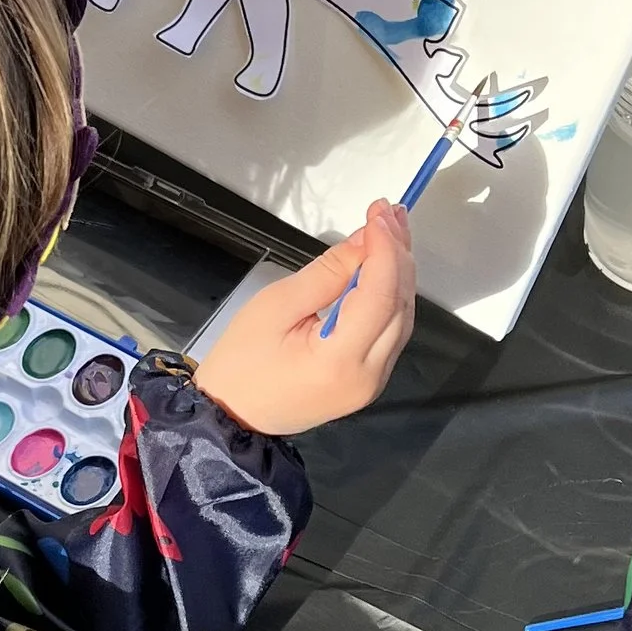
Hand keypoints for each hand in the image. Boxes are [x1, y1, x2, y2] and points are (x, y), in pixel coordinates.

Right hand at [193, 203, 415, 435]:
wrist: (230, 417)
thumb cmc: (241, 364)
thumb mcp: (275, 306)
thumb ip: (326, 274)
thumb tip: (364, 243)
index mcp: (340, 361)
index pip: (380, 295)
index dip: (385, 249)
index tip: (379, 213)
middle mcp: (368, 376)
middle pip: (400, 305)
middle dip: (397, 254)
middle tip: (388, 212)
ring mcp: (372, 383)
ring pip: (401, 318)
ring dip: (398, 272)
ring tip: (389, 230)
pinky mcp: (369, 381)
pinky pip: (390, 332)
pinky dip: (389, 296)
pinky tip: (381, 268)